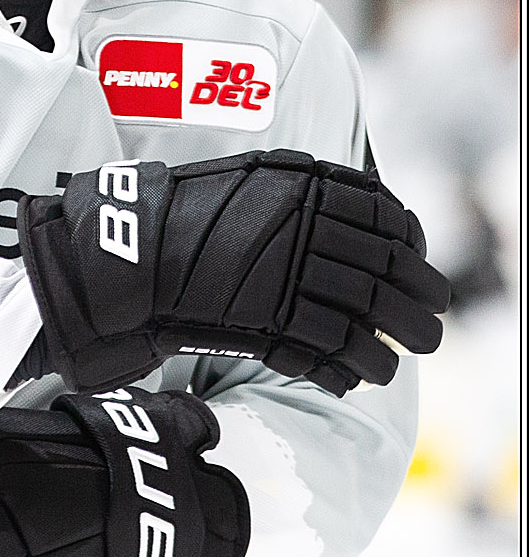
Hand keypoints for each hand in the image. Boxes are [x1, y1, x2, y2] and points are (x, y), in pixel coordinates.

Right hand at [17, 150, 449, 396]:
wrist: (129, 256)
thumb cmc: (180, 214)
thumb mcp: (248, 179)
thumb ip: (301, 187)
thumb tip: (355, 199)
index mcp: (307, 187)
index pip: (388, 218)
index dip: (411, 248)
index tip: (415, 263)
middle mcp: (308, 229)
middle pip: (390, 272)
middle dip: (419, 303)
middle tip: (428, 325)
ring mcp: (292, 277)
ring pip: (368, 317)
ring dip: (391, 344)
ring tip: (395, 361)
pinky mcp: (273, 322)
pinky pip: (331, 350)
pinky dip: (350, 368)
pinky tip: (355, 377)